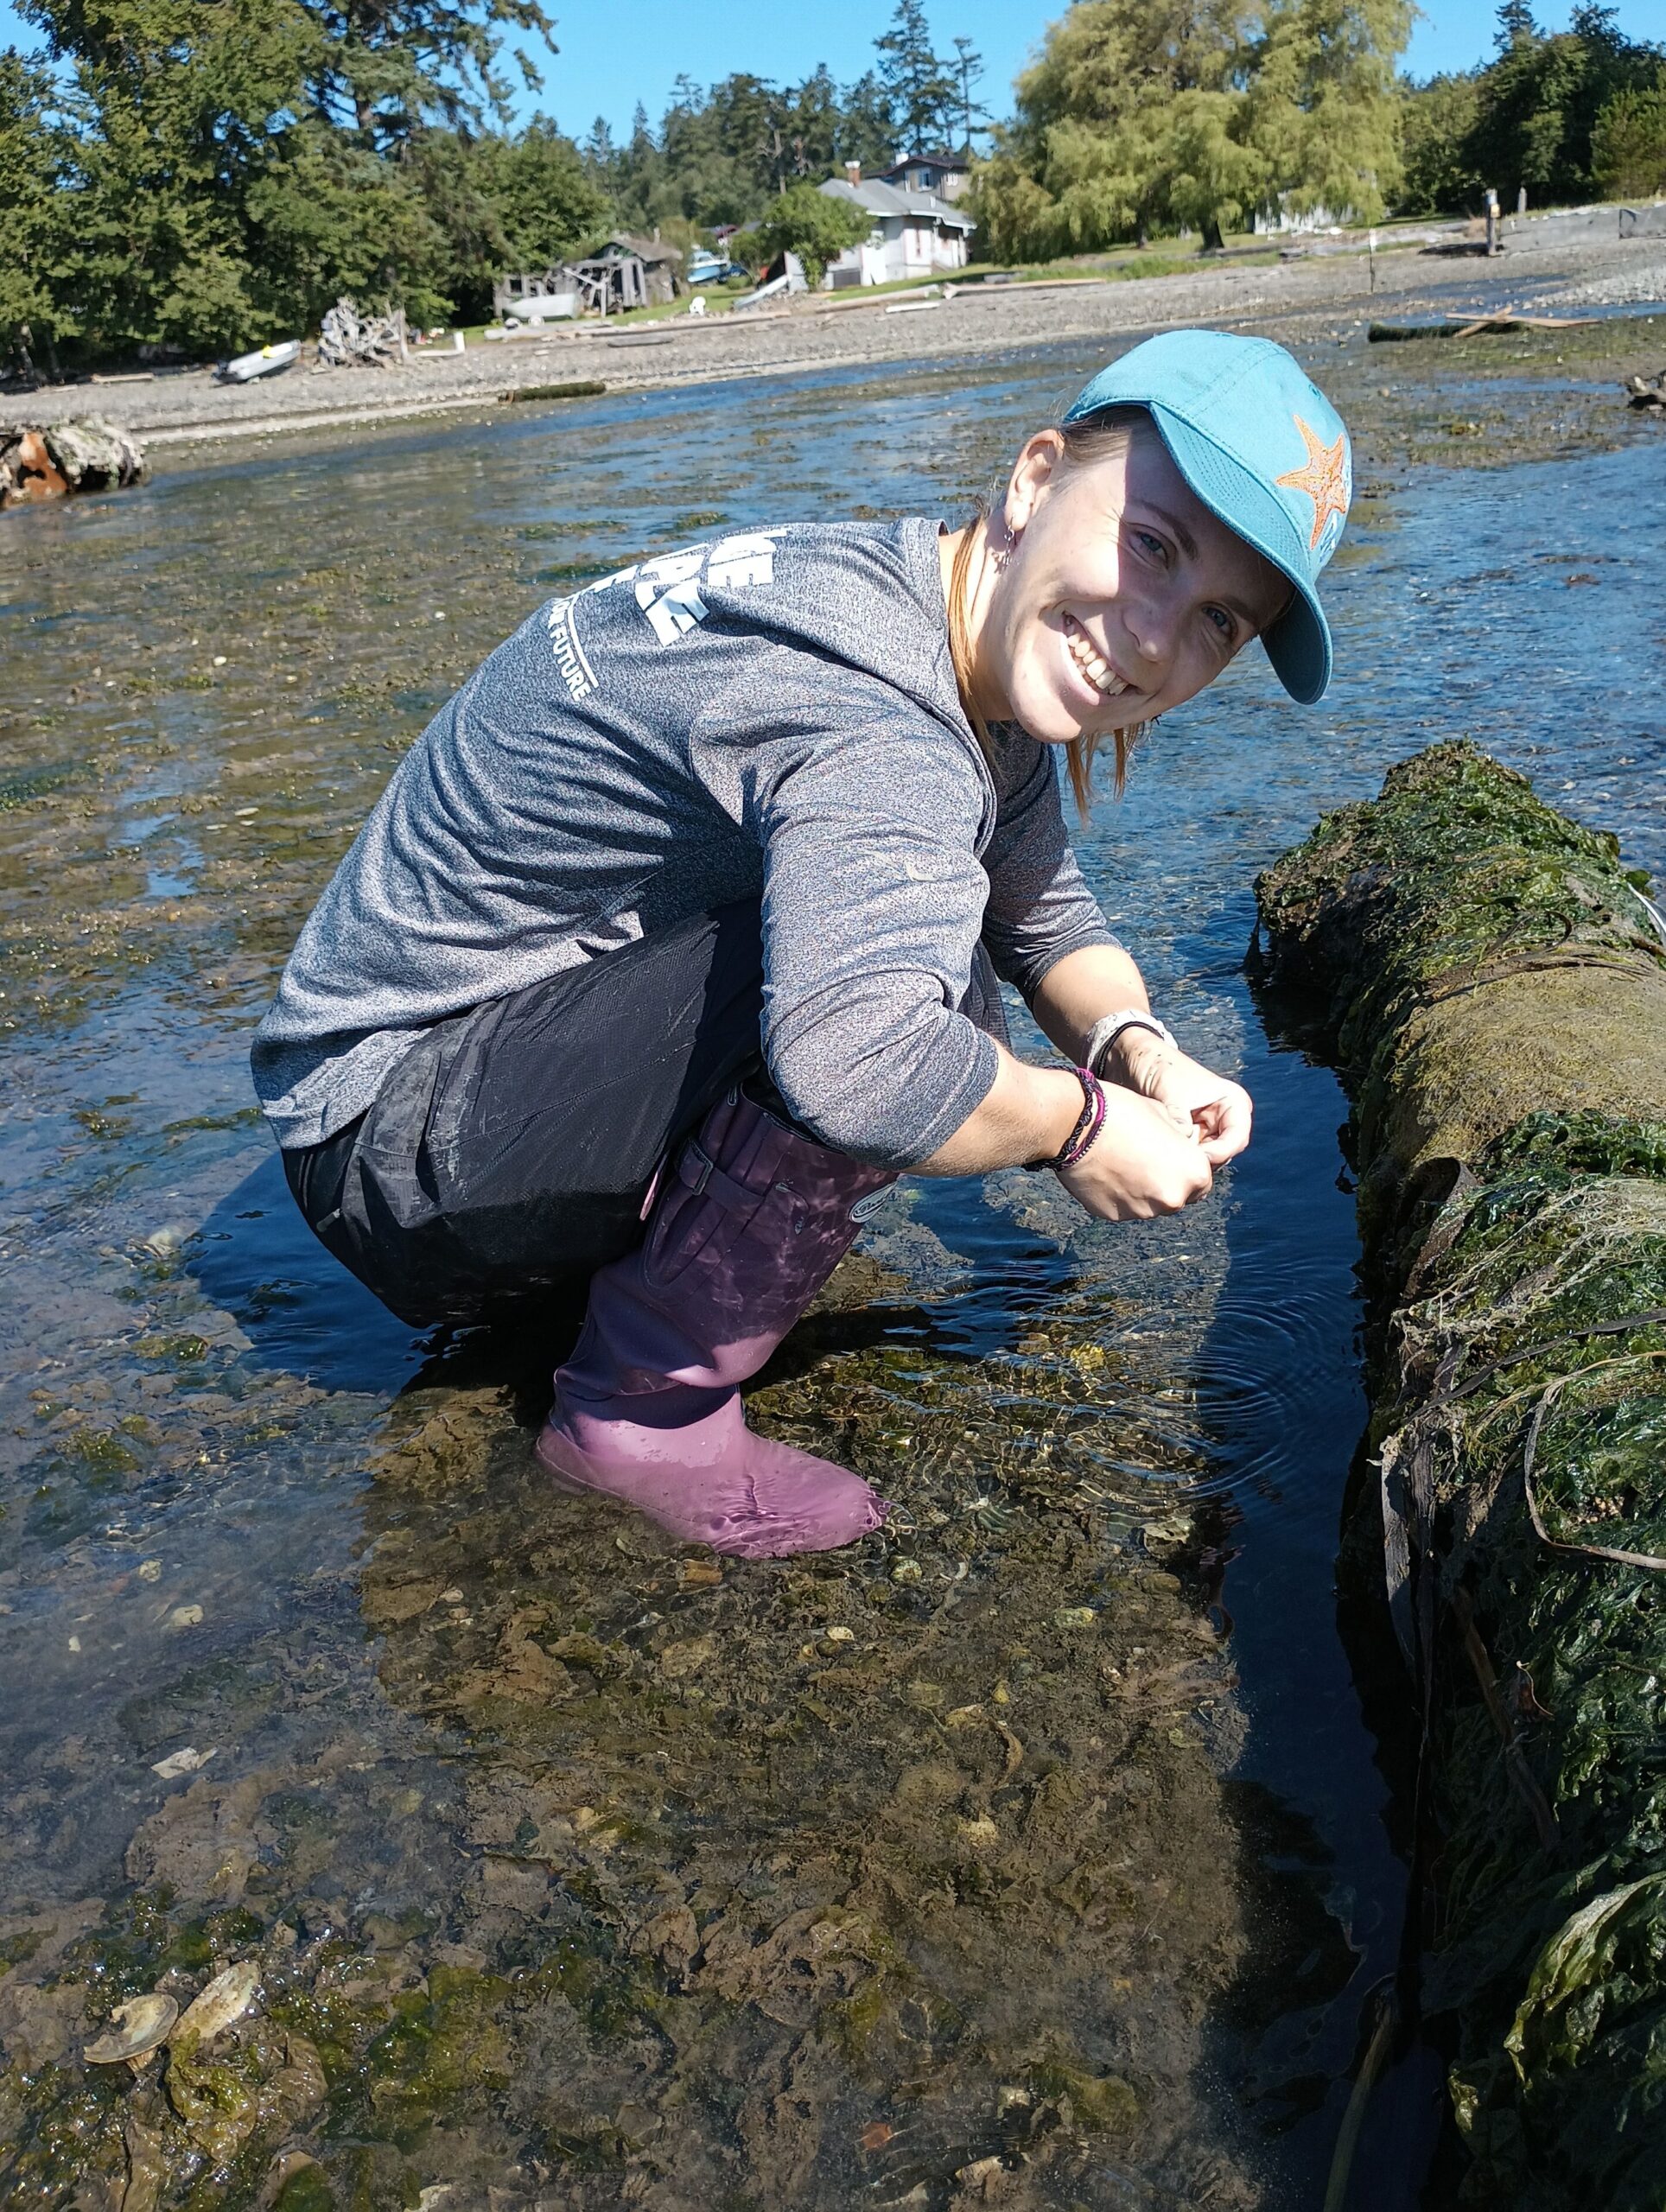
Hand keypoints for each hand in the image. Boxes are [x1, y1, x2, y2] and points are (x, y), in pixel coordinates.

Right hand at [1056, 1083, 1213, 1220]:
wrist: (1076, 1124)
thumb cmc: (1122, 1112)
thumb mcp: (1164, 1115)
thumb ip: (1179, 1137)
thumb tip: (1179, 1145)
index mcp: (1193, 1173)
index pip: (1202, 1181)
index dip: (1187, 1168)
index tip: (1173, 1157)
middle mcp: (1172, 1199)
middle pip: (1176, 1197)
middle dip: (1165, 1182)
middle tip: (1145, 1159)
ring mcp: (1141, 1210)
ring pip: (1148, 1204)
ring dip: (1141, 1190)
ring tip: (1121, 1163)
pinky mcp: (1113, 1215)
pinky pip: (1122, 1207)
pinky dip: (1118, 1194)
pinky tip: (1105, 1172)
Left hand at [1108, 1033, 1252, 1167]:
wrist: (1137, 1061)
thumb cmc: (1160, 1067)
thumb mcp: (1172, 1092)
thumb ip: (1179, 1120)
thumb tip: (1182, 1146)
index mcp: (1233, 1102)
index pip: (1237, 1138)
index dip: (1221, 1152)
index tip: (1198, 1159)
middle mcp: (1225, 1117)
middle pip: (1224, 1152)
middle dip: (1204, 1161)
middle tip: (1180, 1166)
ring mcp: (1208, 1128)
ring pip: (1206, 1158)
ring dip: (1190, 1162)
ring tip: (1168, 1161)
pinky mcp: (1190, 1136)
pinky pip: (1190, 1156)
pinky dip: (1179, 1159)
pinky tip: (1162, 1159)